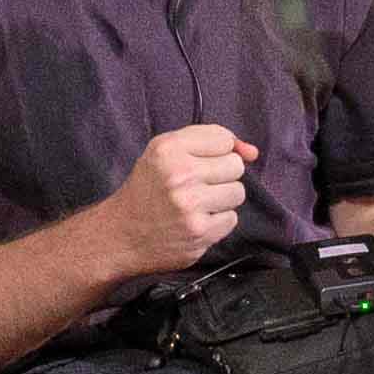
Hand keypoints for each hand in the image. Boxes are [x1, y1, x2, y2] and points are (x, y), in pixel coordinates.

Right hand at [91, 124, 253, 279]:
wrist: (121, 235)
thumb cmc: (147, 190)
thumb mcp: (165, 153)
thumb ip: (210, 142)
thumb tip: (253, 152)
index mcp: (168, 149)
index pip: (223, 139)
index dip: (217, 152)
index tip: (201, 162)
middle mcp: (179, 174)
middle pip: (235, 165)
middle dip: (221, 175)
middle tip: (197, 185)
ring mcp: (191, 205)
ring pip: (237, 193)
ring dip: (221, 200)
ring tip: (197, 204)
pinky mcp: (200, 232)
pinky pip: (231, 219)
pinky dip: (217, 222)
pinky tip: (196, 222)